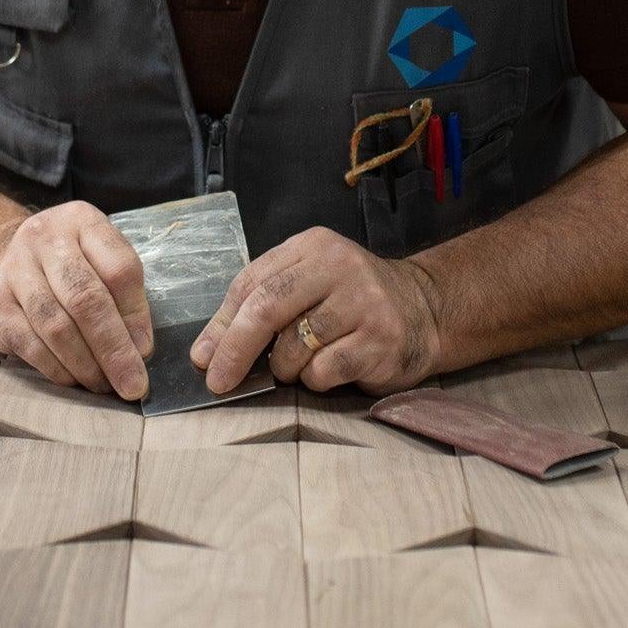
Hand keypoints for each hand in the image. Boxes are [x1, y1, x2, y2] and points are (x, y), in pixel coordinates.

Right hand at [0, 202, 152, 399]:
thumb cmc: (63, 265)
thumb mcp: (98, 260)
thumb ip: (123, 297)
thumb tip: (139, 349)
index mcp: (81, 221)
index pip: (119, 269)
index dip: (136, 315)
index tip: (146, 351)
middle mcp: (44, 238)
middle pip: (86, 299)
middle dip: (114, 349)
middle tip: (132, 384)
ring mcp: (13, 269)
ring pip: (56, 326)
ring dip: (85, 365)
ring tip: (103, 384)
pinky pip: (31, 345)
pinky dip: (57, 369)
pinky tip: (73, 380)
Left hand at [193, 227, 444, 396]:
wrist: (425, 311)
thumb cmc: (351, 302)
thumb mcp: (306, 286)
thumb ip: (259, 307)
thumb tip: (206, 352)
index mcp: (312, 247)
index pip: (251, 282)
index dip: (221, 323)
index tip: (202, 357)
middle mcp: (339, 267)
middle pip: (266, 308)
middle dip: (234, 349)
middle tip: (217, 381)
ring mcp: (364, 303)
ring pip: (293, 348)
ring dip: (286, 368)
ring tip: (305, 362)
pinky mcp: (381, 340)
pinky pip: (324, 372)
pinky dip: (315, 381)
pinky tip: (331, 369)